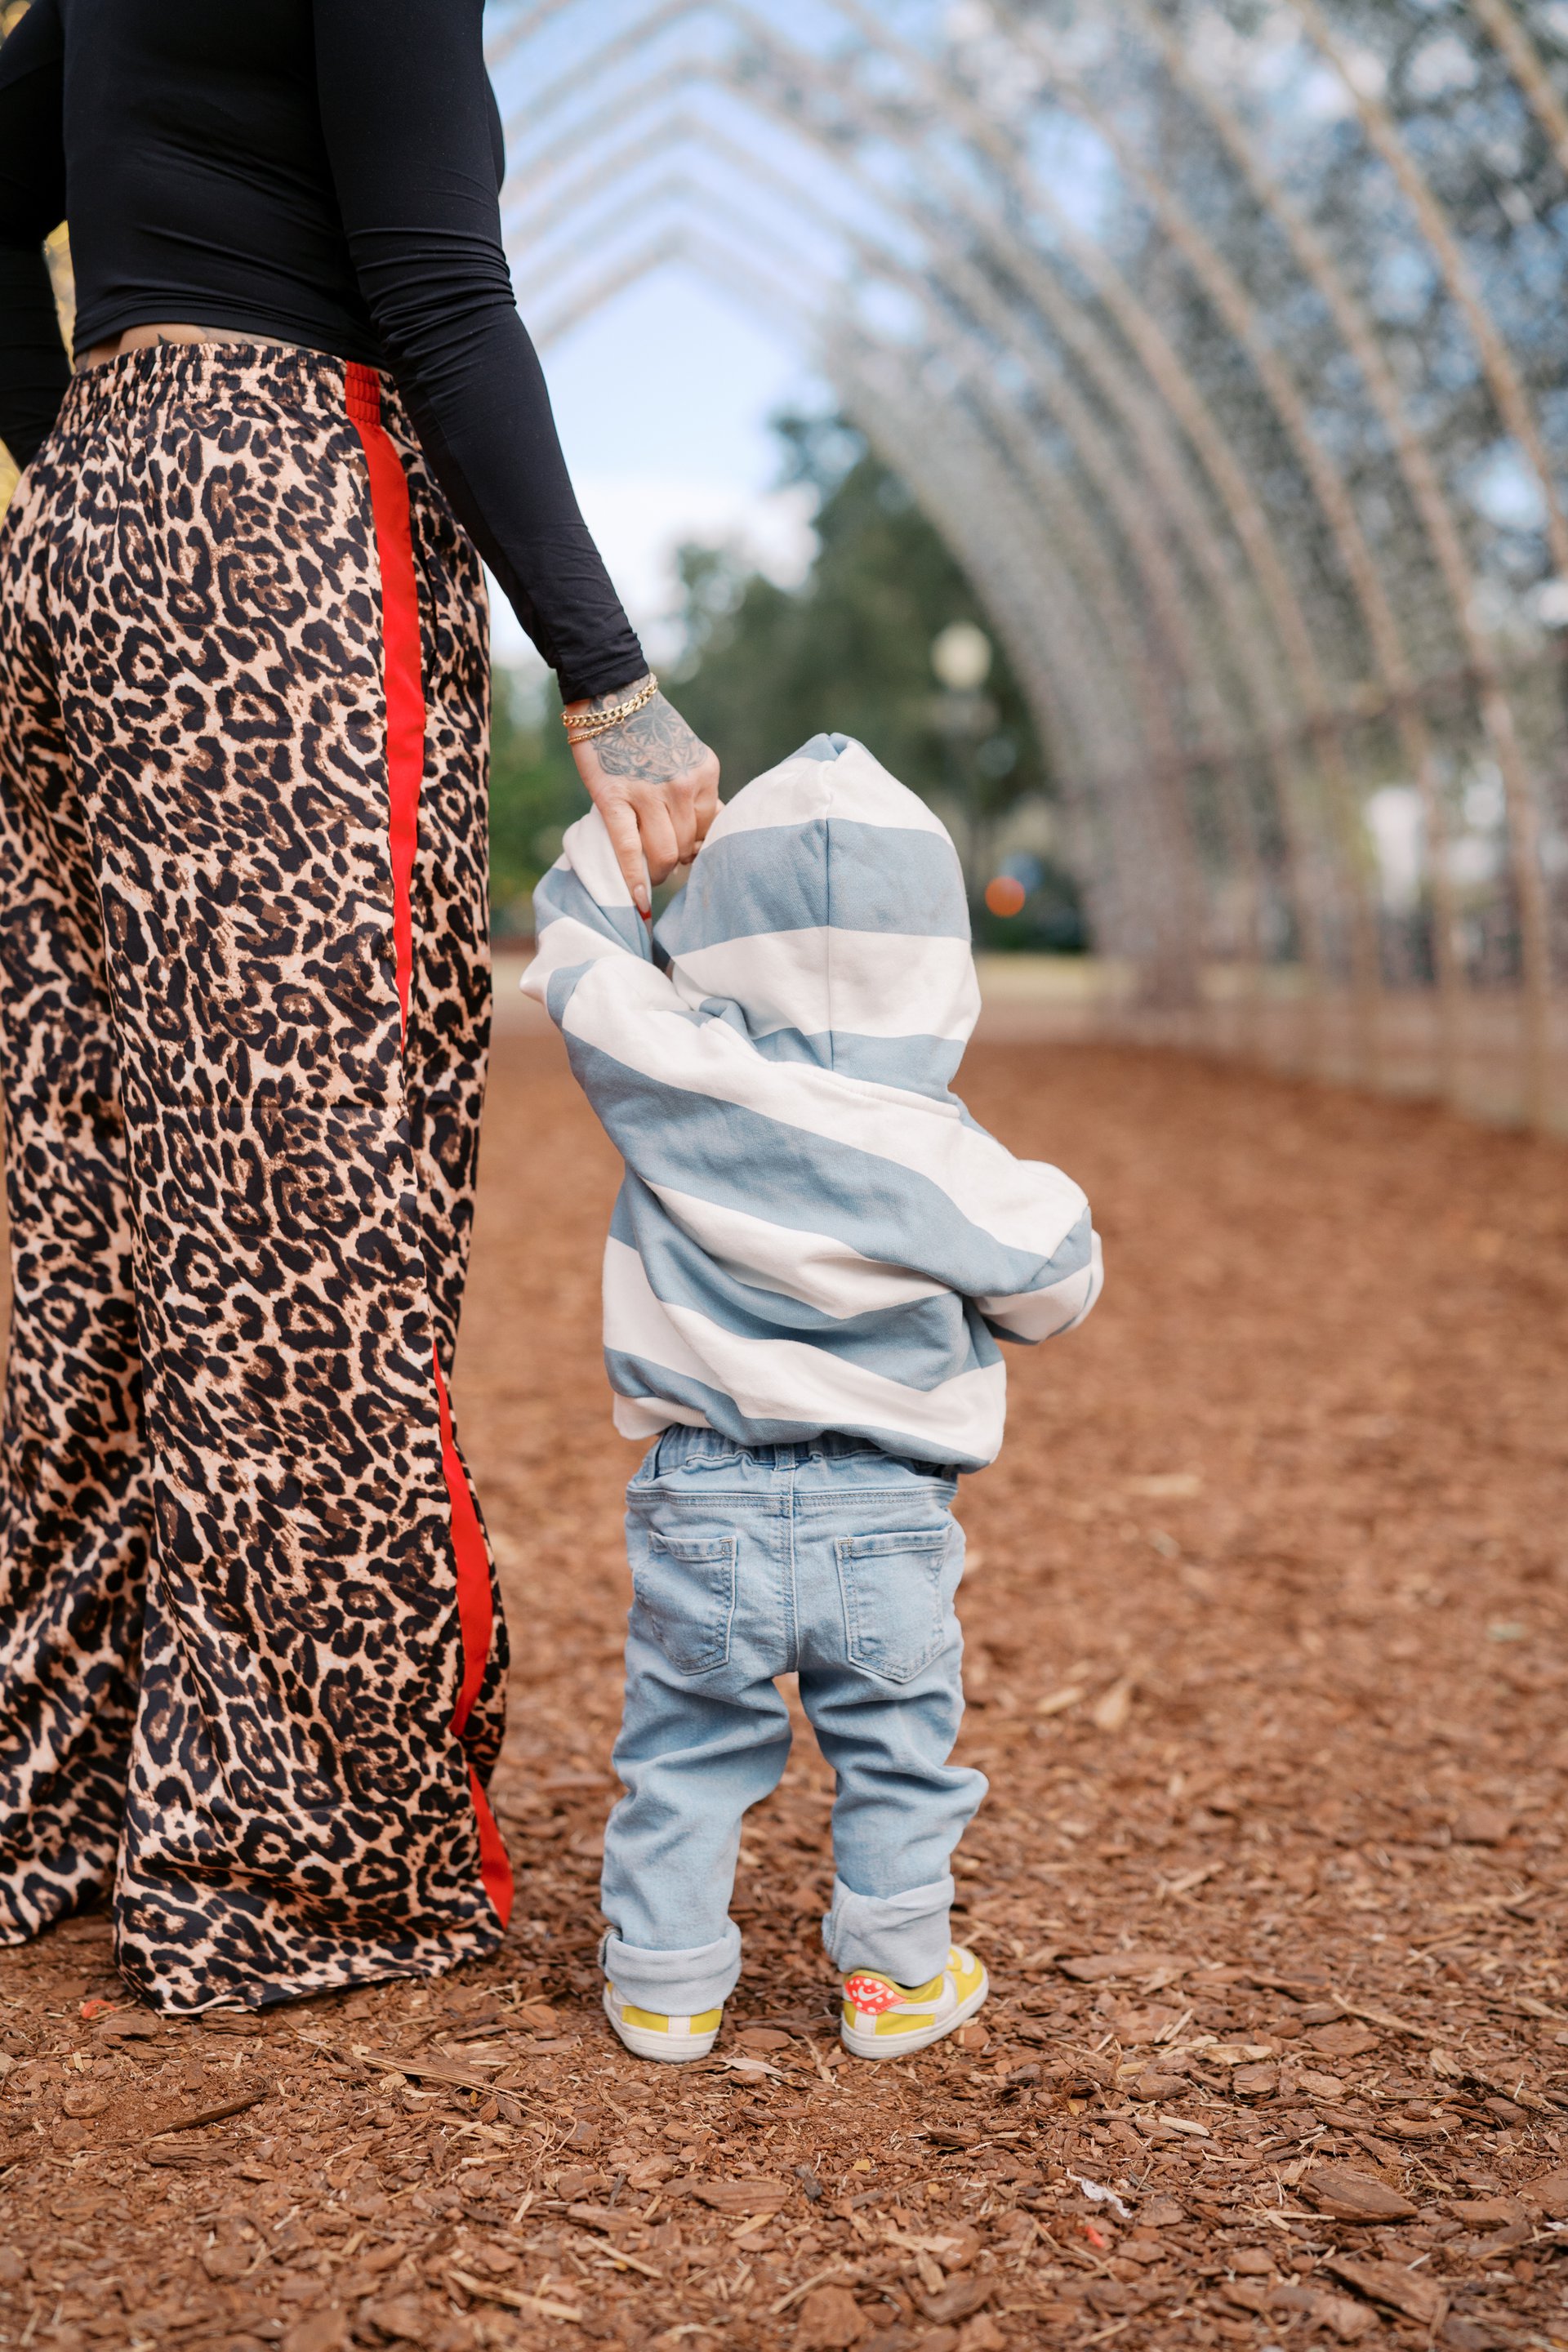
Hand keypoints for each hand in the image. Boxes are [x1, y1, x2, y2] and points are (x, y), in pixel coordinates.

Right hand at [565, 679, 719, 914]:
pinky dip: (635, 878)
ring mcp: (649, 793)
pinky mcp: (615, 799)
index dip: (698, 846)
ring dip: (659, 871)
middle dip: (678, 861)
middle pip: (689, 845)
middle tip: (664, 864)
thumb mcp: (685, 753)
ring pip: (665, 854)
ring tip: (651, 874)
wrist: (609, 692)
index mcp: (705, 773)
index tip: (686, 852)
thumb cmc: (646, 727)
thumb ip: (695, 789)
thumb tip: (699, 839)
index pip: (712, 829)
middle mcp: (683, 785)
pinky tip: (638, 899)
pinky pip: (630, 849)